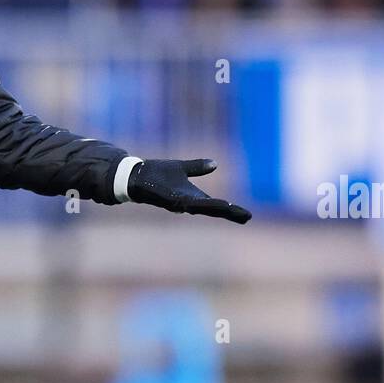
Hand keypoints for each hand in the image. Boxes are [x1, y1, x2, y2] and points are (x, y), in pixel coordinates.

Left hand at [127, 158, 250, 223]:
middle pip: (212, 209)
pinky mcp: (168, 199)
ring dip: (216, 209)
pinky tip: (206, 204)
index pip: (216, 205)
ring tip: (231, 210)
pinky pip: (185, 203)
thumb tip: (215, 164)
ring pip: (201, 208)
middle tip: (247, 218)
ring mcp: (178, 203)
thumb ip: (198, 167)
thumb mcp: (182, 168)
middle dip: (229, 213)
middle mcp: (187, 203)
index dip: (231, 210)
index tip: (247, 216)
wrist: (135, 175)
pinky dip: (196, 204)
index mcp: (193, 197)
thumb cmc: (156, 174)